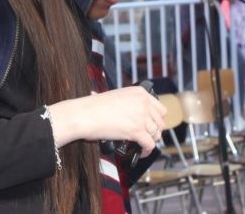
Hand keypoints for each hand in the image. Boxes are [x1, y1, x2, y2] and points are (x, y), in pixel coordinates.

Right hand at [50, 86, 166, 156]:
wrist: (84, 114)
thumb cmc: (94, 106)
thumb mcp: (116, 96)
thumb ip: (129, 103)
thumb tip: (131, 112)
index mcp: (140, 92)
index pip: (160, 108)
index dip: (157, 120)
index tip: (152, 126)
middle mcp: (143, 103)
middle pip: (160, 122)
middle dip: (155, 131)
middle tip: (147, 137)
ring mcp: (141, 116)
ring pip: (156, 134)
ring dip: (151, 141)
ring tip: (143, 145)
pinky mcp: (136, 131)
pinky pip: (150, 144)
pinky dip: (147, 151)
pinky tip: (141, 152)